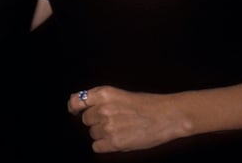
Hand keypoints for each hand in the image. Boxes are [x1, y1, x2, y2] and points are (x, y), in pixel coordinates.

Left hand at [68, 86, 182, 153]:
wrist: (167, 116)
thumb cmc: (147, 104)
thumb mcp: (121, 94)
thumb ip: (101, 99)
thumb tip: (82, 106)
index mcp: (104, 94)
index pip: (77, 101)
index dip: (74, 107)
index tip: (74, 111)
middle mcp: (103, 109)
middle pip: (86, 120)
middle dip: (96, 122)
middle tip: (113, 121)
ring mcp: (108, 126)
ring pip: (92, 134)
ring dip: (102, 134)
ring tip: (120, 130)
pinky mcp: (114, 143)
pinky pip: (97, 147)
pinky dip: (104, 146)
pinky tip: (117, 140)